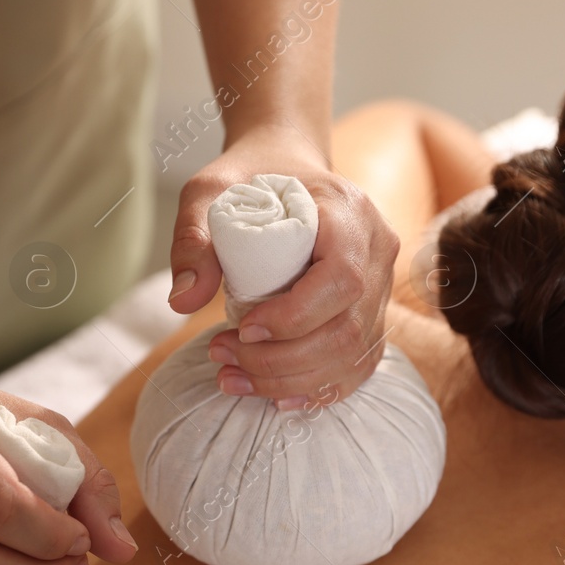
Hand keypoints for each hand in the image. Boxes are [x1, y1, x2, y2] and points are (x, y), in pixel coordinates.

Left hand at [168, 124, 400, 408]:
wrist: (287, 169)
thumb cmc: (249, 178)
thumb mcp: (209, 192)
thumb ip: (193, 239)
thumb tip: (183, 301)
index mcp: (350, 213)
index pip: (341, 280)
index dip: (294, 317)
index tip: (242, 328)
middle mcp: (377, 251)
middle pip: (346, 328)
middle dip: (282, 360)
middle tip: (224, 359)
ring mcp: (382, 286)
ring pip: (353, 355)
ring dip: (292, 381)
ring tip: (234, 377)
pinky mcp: (373, 314)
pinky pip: (357, 365)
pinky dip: (317, 388)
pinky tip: (275, 395)